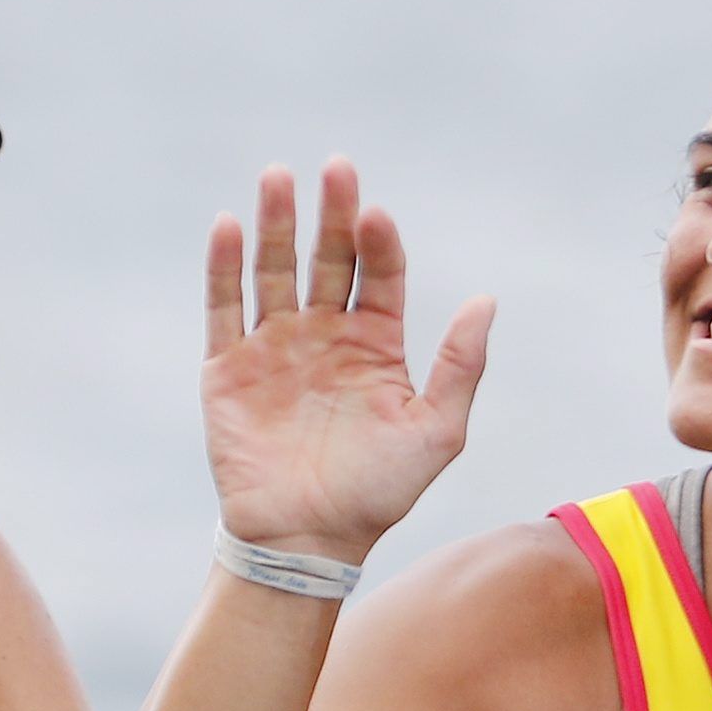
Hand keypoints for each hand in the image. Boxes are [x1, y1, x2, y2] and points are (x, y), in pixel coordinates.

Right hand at [203, 158, 493, 563]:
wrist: (306, 541)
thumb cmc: (377, 493)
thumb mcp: (437, 431)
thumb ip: (460, 365)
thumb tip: (488, 300)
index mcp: (374, 344)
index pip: (378, 274)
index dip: (379, 242)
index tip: (377, 216)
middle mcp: (324, 335)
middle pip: (327, 257)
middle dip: (331, 213)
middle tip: (336, 169)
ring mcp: (273, 346)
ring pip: (273, 270)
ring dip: (275, 223)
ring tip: (279, 176)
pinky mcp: (227, 367)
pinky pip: (224, 307)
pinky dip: (224, 267)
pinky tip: (230, 226)